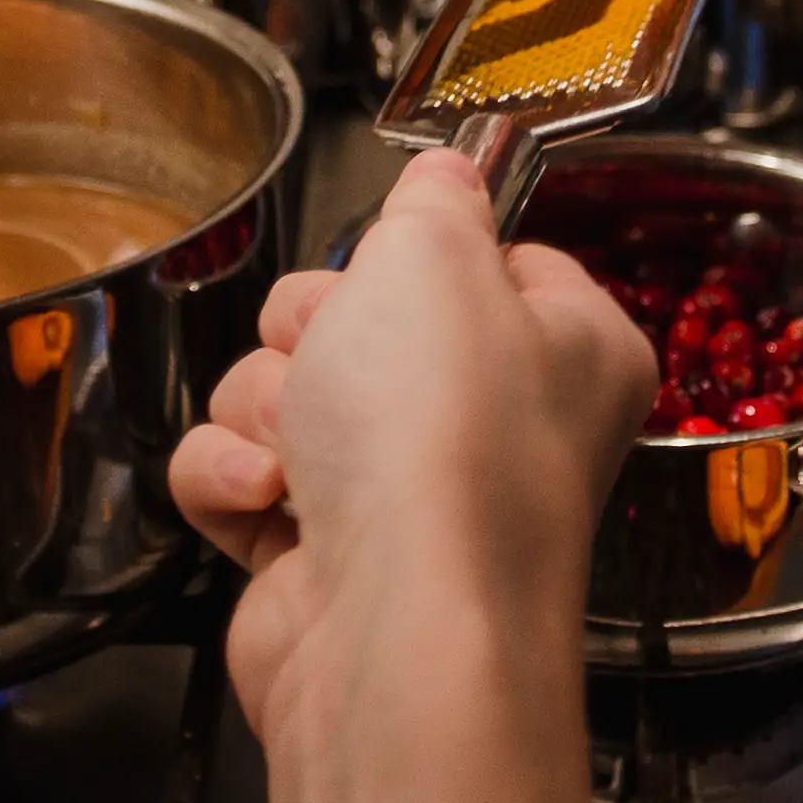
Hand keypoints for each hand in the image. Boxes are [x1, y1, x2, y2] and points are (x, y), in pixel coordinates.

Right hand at [171, 150, 653, 743]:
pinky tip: (266, 499)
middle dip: (317, 329)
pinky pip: (240, 476)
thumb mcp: (436, 254)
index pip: (493, 258)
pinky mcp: (323, 561)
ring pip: (287, 392)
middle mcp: (502, 430)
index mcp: (570, 350)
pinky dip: (232, 480)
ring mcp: (410, 501)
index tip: (401, 256)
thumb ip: (432, 198)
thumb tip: (444, 176)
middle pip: (365, 319)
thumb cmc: (443, 445)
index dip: (424, 251)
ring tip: (303, 447)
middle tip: (338, 358)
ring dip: (268, 403)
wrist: (394, 627)